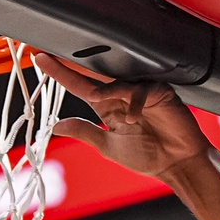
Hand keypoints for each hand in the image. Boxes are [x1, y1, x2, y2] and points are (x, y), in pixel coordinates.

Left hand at [35, 57, 213, 179]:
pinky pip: (141, 90)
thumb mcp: (108, 145)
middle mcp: (121, 95)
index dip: (61, 73)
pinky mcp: (159, 92)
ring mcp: (140, 91)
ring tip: (97, 99)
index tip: (41, 60)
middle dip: (72, 66)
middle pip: (93, 75)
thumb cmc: (148, 156)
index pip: (79, 85)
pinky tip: (132, 117)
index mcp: (107, 106)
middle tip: (51, 55)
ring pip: (116, 80)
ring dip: (104, 89)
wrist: (178, 164)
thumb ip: (84, 132)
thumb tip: (55, 126)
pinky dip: (133, 102)